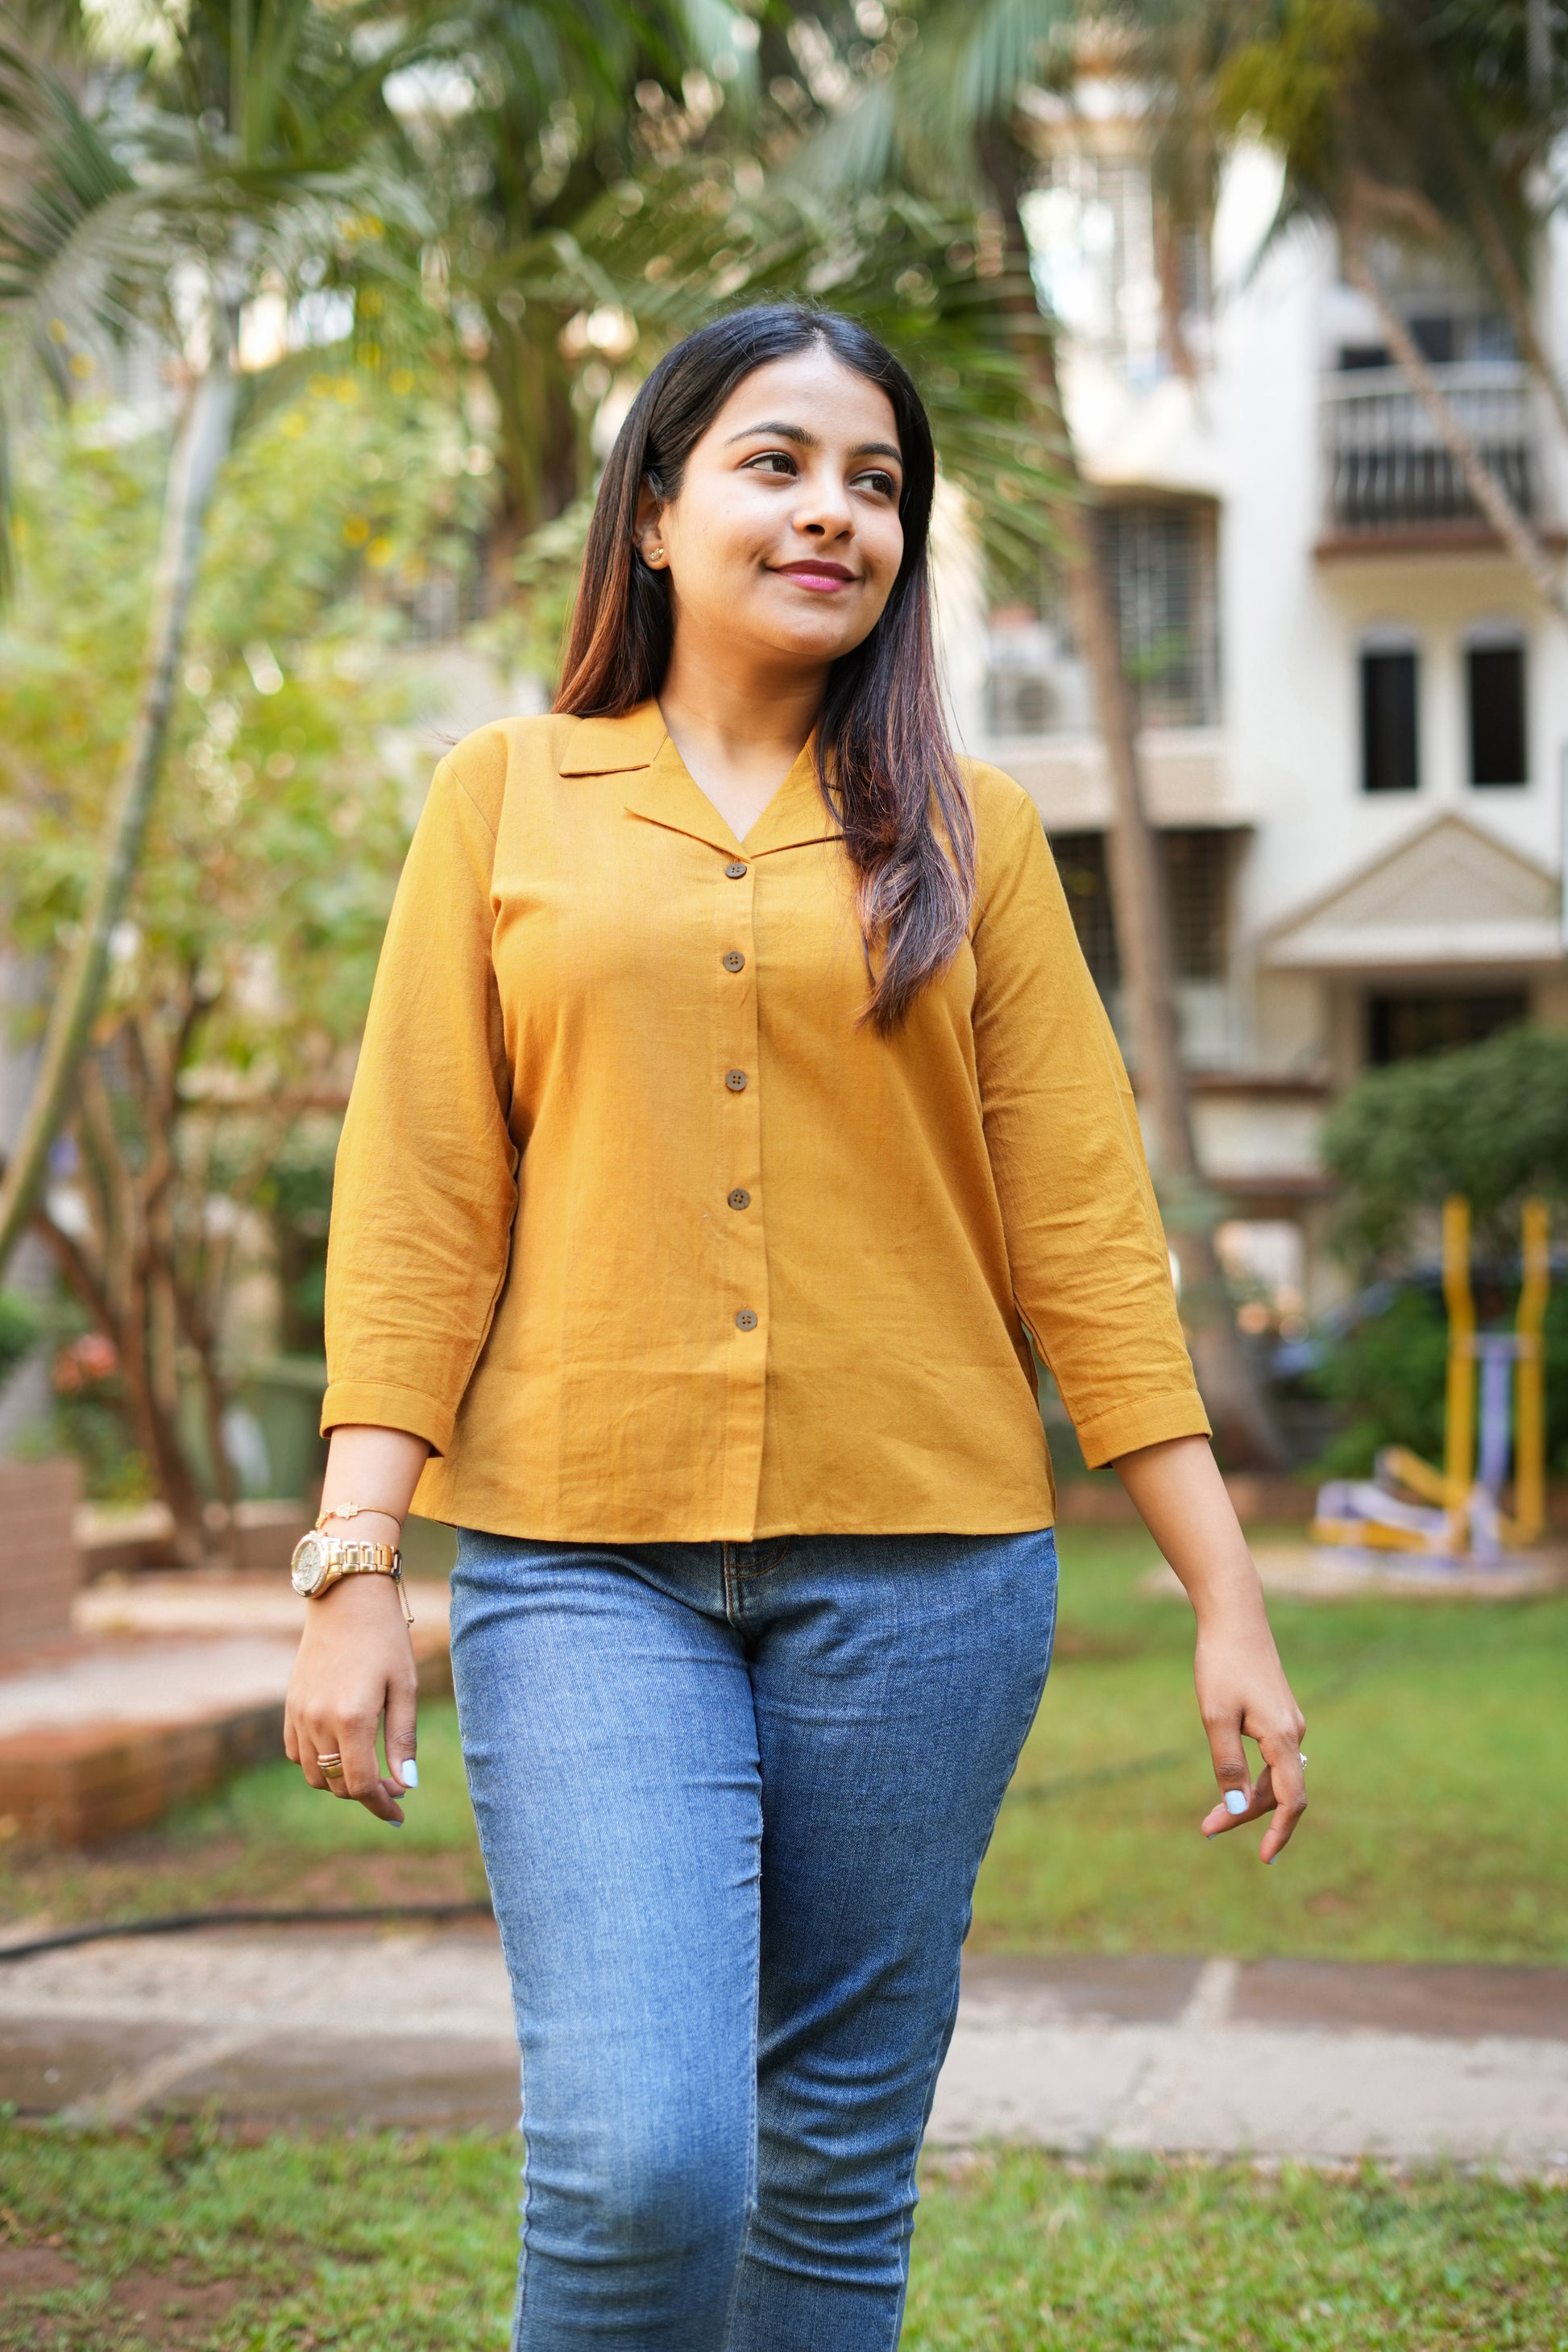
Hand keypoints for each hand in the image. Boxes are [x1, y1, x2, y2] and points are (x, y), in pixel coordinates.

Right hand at [284, 1570, 417, 1824]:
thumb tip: (406, 1784)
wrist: (346, 1596)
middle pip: (337, 1784)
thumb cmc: (384, 1637)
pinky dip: (317, 1762)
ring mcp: (298, 1713)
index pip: (361, 1785)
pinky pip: (296, 1752)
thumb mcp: (403, 1686)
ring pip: (314, 1773)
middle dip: (366, 1793)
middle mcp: (318, 1720)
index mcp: (351, 1718)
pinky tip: (342, 1750)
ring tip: (370, 1768)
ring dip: (340, 1780)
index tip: (399, 1813)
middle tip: (395, 1785)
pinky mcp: (290, 1704)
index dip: (381, 1805)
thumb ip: (402, 1737)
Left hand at [1192, 1608, 1306, 1862]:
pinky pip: (1272, 1758)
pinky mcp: (1277, 1713)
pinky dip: (1253, 1777)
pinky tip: (1232, 1783)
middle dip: (1247, 1815)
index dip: (1280, 1831)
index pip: (1291, 1799)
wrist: (1233, 1616)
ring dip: (1248, 1798)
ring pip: (1274, 1775)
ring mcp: (1287, 1722)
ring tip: (1213, 1816)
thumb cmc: (1221, 1663)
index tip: (1263, 1858)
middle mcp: (1293, 1731)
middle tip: (1206, 1829)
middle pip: (1279, 1791)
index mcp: (1282, 1736)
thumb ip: (1227, 1764)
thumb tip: (1238, 1810)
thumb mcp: (1215, 1717)